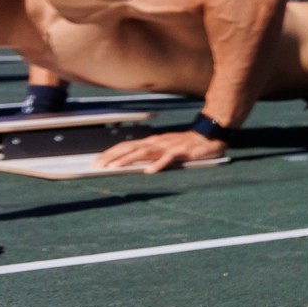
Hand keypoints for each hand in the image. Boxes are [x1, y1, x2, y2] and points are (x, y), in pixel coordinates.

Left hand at [94, 130, 227, 172]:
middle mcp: (157, 142)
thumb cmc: (187, 145)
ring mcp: (169, 146)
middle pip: (131, 148)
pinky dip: (158, 164)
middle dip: (112, 157)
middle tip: (97, 166)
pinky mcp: (182, 151)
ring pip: (145, 152)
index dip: (111, 153)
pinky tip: (149, 171)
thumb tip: (133, 163)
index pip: (127, 146)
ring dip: (128, 160)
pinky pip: (169, 158)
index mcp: (152, 142)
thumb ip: (151, 154)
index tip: (96, 161)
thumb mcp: (165, 148)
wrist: (210, 135)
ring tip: (114, 167)